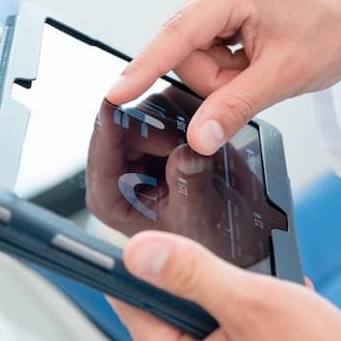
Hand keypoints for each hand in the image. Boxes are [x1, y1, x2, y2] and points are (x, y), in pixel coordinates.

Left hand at [87, 97, 269, 265]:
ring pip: (151, 109)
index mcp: (111, 196)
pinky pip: (173, 106)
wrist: (239, 234)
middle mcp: (122, 168)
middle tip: (194, 147)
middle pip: (126, 123)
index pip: (101, 152)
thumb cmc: (209, 239)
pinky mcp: (166, 131)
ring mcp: (143, 147)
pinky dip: (193, 114)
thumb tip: (186, 151)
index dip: (108, 125)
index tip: (112, 101)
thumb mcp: (200, 216)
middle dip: (163, 130)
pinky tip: (208, 139)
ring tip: (205, 152)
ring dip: (182, 122)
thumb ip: (190, 183)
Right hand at [106, 0, 340, 154]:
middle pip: (186, 51)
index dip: (144, 67)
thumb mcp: (283, 78)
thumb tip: (198, 137)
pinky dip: (229, 63)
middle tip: (256, 78)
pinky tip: (255, 57)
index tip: (116, 93)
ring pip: (195, 53)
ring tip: (261, 65)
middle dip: (217, 78)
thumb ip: (235, 107)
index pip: (176, 35)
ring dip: (225, 73)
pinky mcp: (225, 1)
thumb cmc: (331, 36)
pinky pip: (207, 46)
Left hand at [110, 232, 340, 340]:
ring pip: (210, 339)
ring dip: (237, 311)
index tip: (154, 243)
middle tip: (246, 278)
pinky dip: (254, 336)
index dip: (143, 270)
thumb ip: (191, 273)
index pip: (135, 310)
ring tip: (276, 304)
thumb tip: (140, 253)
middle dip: (209, 290)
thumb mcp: (252, 301)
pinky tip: (286, 326)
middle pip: (175, 323)